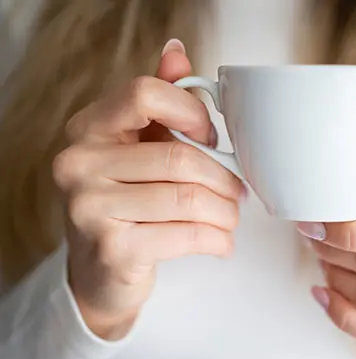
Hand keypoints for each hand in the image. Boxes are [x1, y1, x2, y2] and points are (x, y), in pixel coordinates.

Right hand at [52, 40, 244, 339]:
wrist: (100, 272)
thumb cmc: (125, 203)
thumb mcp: (136, 148)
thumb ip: (158, 103)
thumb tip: (176, 51)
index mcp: (87, 129)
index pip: (145, 94)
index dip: (191, 112)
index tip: (211, 136)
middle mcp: (79, 164)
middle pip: (179, 157)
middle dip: (224, 177)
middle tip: (238, 191)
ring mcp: (91, 209)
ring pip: (188, 199)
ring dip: (226, 212)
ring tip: (232, 217)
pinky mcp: (114, 250)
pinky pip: (187, 235)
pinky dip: (217, 240)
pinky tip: (222, 242)